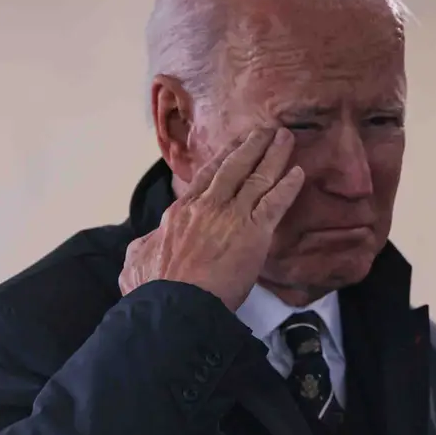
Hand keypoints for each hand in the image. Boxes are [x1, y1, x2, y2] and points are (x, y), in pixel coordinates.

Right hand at [119, 128, 304, 310]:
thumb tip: (147, 243)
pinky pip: (275, 202)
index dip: (222, 157)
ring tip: (285, 138)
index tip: (234, 144)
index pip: (205, 176)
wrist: (175, 304)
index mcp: (180, 211)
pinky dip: (288, 187)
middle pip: (234, 167)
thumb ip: (144, 245)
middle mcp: (207, 206)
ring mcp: (232, 216)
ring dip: (273, 155)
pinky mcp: (254, 232)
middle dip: (251, 146)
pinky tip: (298, 173)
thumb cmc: (155, 288)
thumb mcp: (136, 260)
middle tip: (265, 130)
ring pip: (257, 178)